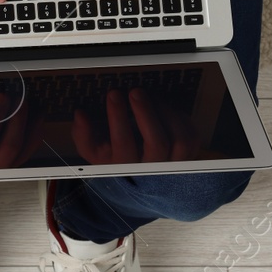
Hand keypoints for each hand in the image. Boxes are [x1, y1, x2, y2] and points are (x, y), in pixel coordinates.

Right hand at [73, 88, 197, 164]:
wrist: (138, 180)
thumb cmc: (116, 159)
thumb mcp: (94, 152)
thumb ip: (83, 135)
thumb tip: (80, 115)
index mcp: (124, 166)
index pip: (123, 145)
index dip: (118, 118)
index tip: (113, 94)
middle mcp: (150, 168)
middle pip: (157, 143)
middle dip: (145, 113)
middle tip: (135, 91)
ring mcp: (171, 163)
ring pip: (178, 140)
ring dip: (165, 113)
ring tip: (151, 97)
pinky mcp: (187, 155)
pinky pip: (190, 136)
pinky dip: (179, 118)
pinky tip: (164, 107)